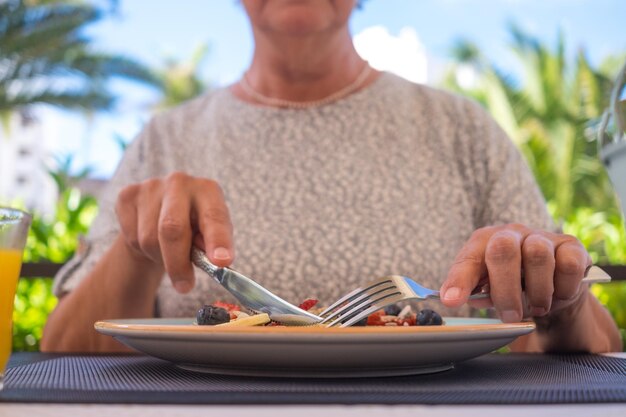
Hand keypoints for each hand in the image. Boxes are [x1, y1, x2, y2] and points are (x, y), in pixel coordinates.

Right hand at [115, 172, 233, 292]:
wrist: (158, 216)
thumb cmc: (192, 228)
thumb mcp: (209, 235)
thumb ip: (212, 245)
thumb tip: (214, 260)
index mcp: (208, 190)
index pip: (214, 216)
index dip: (218, 240)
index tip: (221, 261)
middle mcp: (180, 182)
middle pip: (173, 228)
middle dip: (178, 263)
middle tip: (185, 286)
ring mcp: (151, 187)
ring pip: (150, 238)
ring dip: (160, 257)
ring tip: (167, 253)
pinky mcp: (128, 195)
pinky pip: (132, 236)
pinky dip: (141, 249)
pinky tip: (151, 241)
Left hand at [439, 223, 591, 321]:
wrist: (553, 283)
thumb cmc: (513, 284)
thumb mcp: (489, 288)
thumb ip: (474, 292)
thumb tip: (456, 299)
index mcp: (483, 242)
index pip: (467, 260)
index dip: (459, 281)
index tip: (451, 301)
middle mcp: (510, 234)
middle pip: (503, 251)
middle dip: (505, 290)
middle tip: (510, 315)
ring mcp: (541, 236)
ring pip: (538, 256)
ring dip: (537, 292)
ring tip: (536, 307)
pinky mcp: (570, 246)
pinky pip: (568, 265)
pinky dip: (563, 287)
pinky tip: (558, 294)